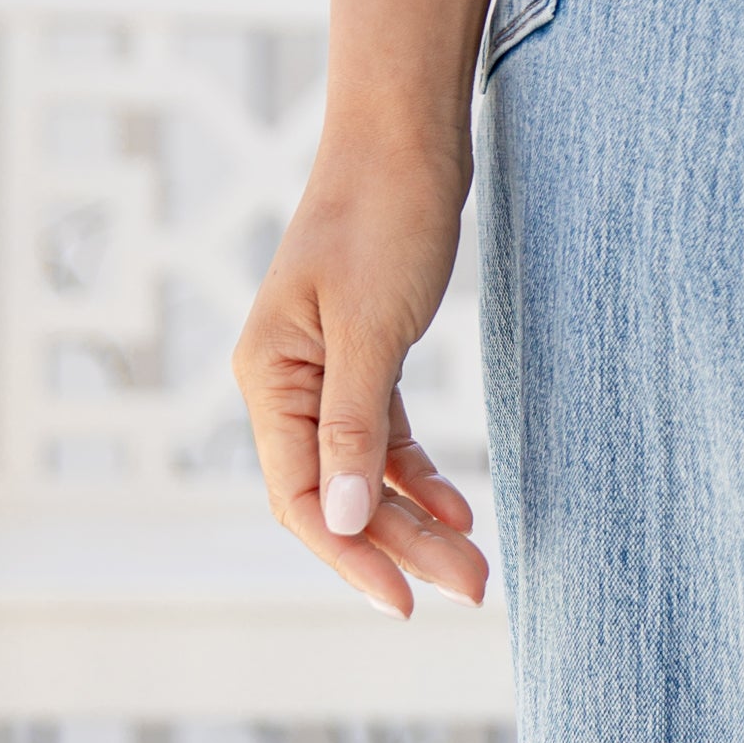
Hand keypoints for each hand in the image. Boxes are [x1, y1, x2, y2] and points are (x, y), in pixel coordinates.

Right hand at [232, 133, 490, 618]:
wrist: (406, 141)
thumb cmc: (384, 219)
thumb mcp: (371, 329)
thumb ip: (355, 426)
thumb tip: (344, 517)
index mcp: (269, 377)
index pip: (302, 496)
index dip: (350, 555)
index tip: (404, 601)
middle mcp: (285, 383)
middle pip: (338, 495)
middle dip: (400, 547)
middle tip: (473, 588)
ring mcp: (323, 374)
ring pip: (365, 475)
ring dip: (416, 521)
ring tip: (475, 564)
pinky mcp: (363, 361)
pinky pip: (384, 439)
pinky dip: (419, 476)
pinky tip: (458, 508)